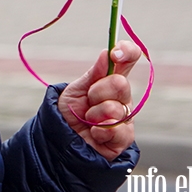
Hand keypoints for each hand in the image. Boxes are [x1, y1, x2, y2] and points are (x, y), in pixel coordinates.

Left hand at [57, 40, 140, 159]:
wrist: (63, 139)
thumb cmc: (70, 112)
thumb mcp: (76, 89)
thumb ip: (93, 74)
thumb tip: (106, 54)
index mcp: (110, 80)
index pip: (128, 60)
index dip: (127, 52)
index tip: (115, 53)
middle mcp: (122, 97)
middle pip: (120, 83)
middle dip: (97, 92)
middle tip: (88, 100)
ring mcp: (125, 116)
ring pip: (116, 108)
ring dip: (94, 114)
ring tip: (88, 120)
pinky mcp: (125, 137)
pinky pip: (117, 129)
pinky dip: (99, 131)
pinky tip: (94, 133)